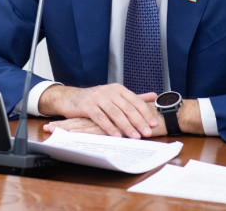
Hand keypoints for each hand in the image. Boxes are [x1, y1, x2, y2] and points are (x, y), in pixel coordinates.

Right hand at [38, 83, 159, 138]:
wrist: (71, 98)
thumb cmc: (95, 99)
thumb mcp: (115, 95)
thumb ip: (134, 97)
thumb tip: (154, 96)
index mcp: (118, 89)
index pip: (135, 101)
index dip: (145, 112)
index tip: (154, 124)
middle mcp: (109, 91)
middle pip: (127, 108)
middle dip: (139, 121)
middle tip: (147, 133)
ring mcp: (98, 98)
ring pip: (116, 113)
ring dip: (127, 126)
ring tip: (135, 136)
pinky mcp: (88, 106)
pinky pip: (101, 118)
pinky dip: (110, 128)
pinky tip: (117, 136)